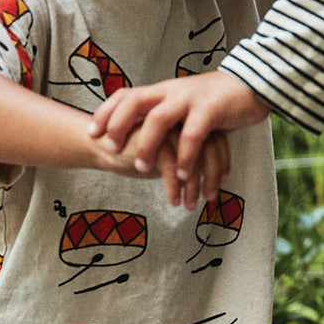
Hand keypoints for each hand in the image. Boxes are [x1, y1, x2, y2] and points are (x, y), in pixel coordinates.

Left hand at [88, 73, 269, 202]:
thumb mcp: (185, 107)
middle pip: (135, 102)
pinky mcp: (210, 111)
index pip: (126, 95)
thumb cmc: (216, 103)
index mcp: (162, 91)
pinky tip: (180, 174)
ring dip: (149, 145)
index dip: (106, 113)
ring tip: (143, 169)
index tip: (92, 133)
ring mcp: (190, 100)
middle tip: (111, 150)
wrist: (252, 87)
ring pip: (159, 120)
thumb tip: (145, 137)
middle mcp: (171, 91)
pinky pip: (192, 135)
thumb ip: (168, 119)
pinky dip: (184, 156)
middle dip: (118, 125)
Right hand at [91, 125, 228, 208]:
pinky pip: (172, 167)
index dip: (221, 162)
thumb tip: (209, 176)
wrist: (101, 144)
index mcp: (185, 116)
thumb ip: (187, 156)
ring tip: (190, 206)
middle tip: (210, 200)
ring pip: (192, 158)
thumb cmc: (137, 150)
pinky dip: (175, 188)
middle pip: (210, 146)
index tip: (221, 183)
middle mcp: (177, 118)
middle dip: (212, 176)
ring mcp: (164, 127)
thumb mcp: (168, 153)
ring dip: (194, 187)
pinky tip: (174, 201)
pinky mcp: (149, 140)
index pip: (216, 138)